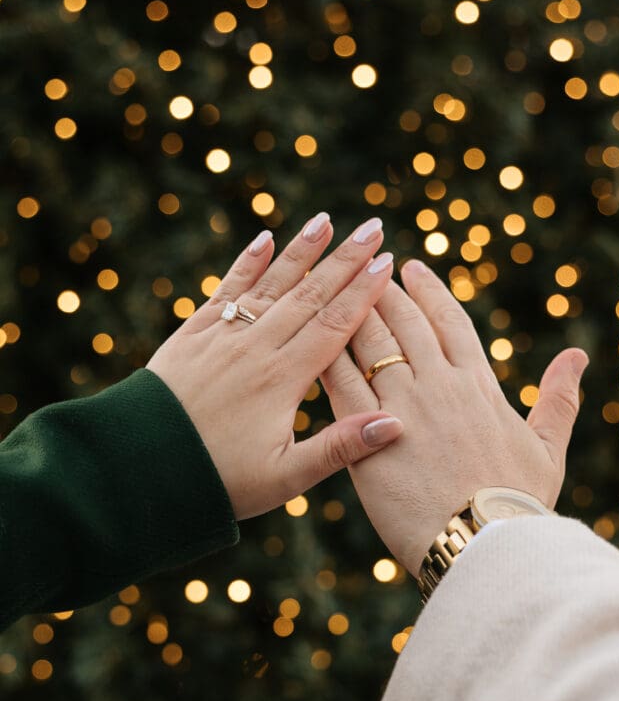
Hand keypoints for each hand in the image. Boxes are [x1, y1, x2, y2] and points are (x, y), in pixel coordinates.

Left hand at [146, 215, 403, 518]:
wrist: (141, 468)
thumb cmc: (219, 479)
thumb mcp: (285, 477)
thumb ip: (339, 448)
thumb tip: (395, 424)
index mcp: (283, 380)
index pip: (334, 325)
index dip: (364, 292)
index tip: (388, 262)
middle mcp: (255, 348)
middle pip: (309, 295)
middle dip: (344, 260)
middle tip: (374, 227)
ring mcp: (223, 337)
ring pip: (270, 285)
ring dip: (300, 252)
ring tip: (326, 220)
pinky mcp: (192, 336)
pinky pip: (225, 292)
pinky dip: (245, 264)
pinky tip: (263, 240)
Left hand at [321, 259, 588, 574]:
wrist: (481, 545)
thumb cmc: (518, 505)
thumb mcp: (547, 448)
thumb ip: (559, 399)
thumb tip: (578, 357)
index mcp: (478, 385)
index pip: (449, 323)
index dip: (428, 292)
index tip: (411, 268)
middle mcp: (437, 386)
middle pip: (405, 324)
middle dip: (383, 292)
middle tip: (365, 270)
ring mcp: (400, 407)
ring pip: (370, 345)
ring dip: (353, 313)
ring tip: (334, 291)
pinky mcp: (365, 435)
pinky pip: (340, 383)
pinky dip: (327, 356)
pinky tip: (311, 338)